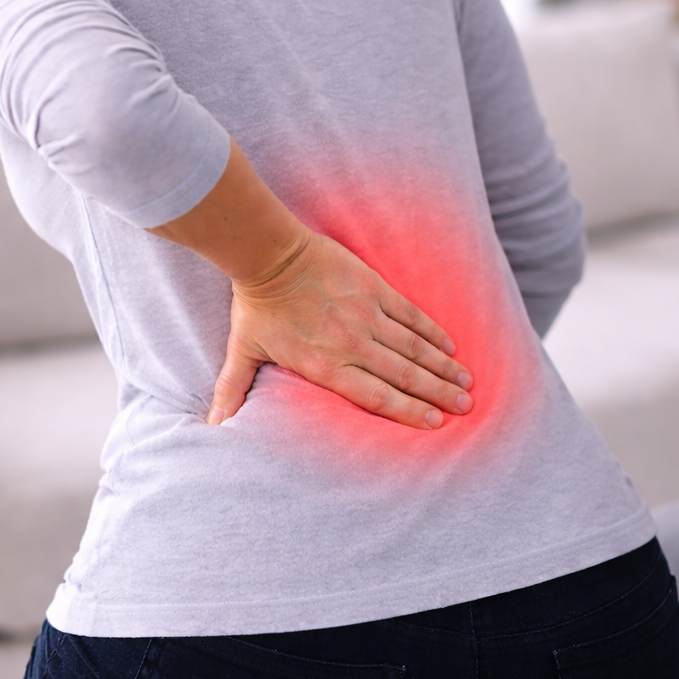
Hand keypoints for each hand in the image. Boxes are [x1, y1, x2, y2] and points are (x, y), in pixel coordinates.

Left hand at [207, 229, 473, 428]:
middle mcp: (352, 345)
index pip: (376, 396)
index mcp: (326, 366)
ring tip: (467, 383)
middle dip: (437, 394)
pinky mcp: (374, 288)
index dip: (407, 412)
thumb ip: (232, 391)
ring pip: (414, 348)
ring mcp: (366, 315)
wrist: (267, 252)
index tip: (434, 424)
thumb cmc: (254, 305)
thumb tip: (211, 426)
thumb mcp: (242, 352)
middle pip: (404, 376)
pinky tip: (449, 346)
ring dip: (443, 367)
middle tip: (465, 408)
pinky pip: (410, 315)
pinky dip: (432, 332)